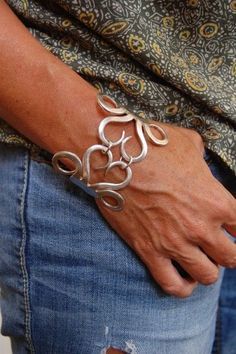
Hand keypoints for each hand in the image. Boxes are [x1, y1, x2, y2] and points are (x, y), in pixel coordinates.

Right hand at [96, 122, 235, 297]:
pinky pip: (172, 285)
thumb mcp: (189, 143)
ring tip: (198, 260)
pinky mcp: (149, 252)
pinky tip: (183, 278)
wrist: (114, 157)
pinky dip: (182, 287)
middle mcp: (201, 227)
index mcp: (217, 201)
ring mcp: (175, 243)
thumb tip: (200, 166)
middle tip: (216, 246)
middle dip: (227, 253)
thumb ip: (203, 162)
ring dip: (207, 270)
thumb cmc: (152, 147)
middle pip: (231, 257)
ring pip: (207, 275)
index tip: (230, 230)